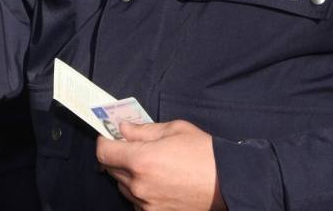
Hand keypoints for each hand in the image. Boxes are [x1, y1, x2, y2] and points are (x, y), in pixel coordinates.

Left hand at [96, 120, 225, 209]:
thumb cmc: (204, 153)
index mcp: (141, 160)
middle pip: (111, 169)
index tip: (109, 136)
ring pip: (123, 186)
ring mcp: (147, 203)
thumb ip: (142, 130)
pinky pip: (137, 202)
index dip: (104, 141)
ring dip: (128, 175)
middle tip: (132, 147)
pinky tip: (157, 182)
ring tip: (151, 165)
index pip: (104, 152)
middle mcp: (140, 185)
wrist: (229, 182)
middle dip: (118, 156)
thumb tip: (122, 128)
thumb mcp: (174, 130)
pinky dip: (140, 192)